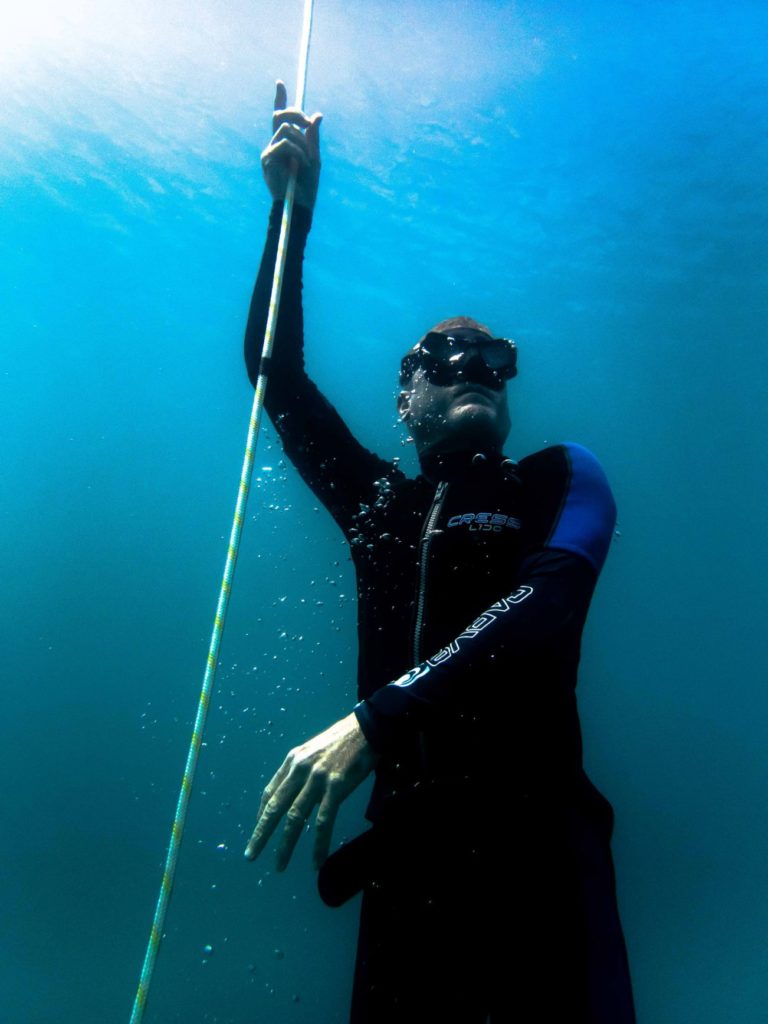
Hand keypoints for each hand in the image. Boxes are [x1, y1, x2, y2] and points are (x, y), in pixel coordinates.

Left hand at [244, 712, 378, 870]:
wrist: (366, 729)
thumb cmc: (342, 740)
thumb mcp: (314, 750)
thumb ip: (302, 771)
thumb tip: (296, 795)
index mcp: (293, 760)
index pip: (270, 791)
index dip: (261, 814)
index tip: (257, 829)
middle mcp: (300, 769)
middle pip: (275, 807)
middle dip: (261, 833)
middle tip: (250, 855)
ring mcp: (317, 779)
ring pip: (295, 818)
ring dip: (285, 845)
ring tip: (279, 866)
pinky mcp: (336, 787)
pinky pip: (323, 822)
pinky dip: (318, 845)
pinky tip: (316, 861)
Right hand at [261, 79, 321, 210]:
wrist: (300, 205)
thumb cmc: (307, 186)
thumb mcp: (314, 157)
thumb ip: (313, 137)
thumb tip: (318, 115)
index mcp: (285, 143)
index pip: (280, 117)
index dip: (280, 99)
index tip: (280, 83)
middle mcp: (274, 144)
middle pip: (281, 116)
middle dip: (296, 113)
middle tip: (308, 122)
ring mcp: (269, 151)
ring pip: (287, 129)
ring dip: (302, 143)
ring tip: (307, 161)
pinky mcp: (267, 158)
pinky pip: (285, 143)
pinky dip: (298, 153)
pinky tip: (302, 166)